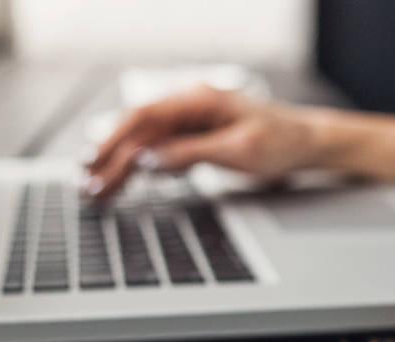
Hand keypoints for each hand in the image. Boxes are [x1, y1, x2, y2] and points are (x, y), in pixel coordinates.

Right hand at [86, 86, 318, 198]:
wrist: (308, 143)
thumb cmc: (283, 141)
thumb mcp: (239, 150)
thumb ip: (191, 153)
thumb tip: (149, 158)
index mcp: (200, 101)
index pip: (146, 118)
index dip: (115, 141)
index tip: (94, 164)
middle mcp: (191, 107)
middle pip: (140, 131)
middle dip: (109, 157)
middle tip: (86, 185)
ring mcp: (193, 122)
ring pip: (147, 142)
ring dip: (121, 165)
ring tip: (96, 188)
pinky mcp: (196, 138)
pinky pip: (161, 151)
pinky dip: (141, 166)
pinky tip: (123, 181)